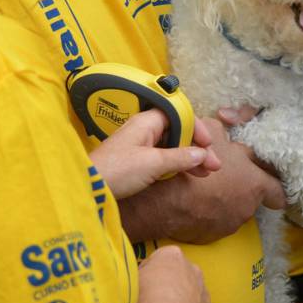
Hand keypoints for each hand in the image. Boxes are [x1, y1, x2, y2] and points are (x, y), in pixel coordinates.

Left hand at [90, 109, 220, 199]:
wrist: (88, 188)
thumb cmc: (119, 170)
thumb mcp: (153, 163)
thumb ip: (179, 157)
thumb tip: (202, 153)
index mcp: (147, 121)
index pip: (179, 115)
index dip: (196, 128)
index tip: (209, 145)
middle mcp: (144, 129)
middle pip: (177, 130)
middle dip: (197, 146)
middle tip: (214, 165)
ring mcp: (139, 145)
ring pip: (171, 145)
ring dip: (189, 157)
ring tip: (206, 173)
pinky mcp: (136, 160)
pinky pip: (162, 157)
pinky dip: (176, 164)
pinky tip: (187, 174)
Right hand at [118, 116, 284, 243]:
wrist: (165, 197)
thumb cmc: (194, 161)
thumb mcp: (212, 130)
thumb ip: (228, 130)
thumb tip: (229, 130)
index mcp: (255, 183)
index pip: (278, 192)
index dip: (273, 184)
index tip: (265, 180)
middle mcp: (247, 208)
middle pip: (253, 198)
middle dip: (242, 187)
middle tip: (226, 176)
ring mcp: (229, 224)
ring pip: (234, 209)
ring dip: (225, 199)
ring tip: (206, 187)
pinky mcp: (212, 235)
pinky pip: (216, 221)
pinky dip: (209, 211)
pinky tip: (195, 200)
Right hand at [122, 246, 214, 302]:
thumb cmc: (141, 297)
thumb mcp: (132, 277)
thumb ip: (139, 274)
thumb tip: (137, 278)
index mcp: (173, 255)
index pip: (161, 260)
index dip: (150, 274)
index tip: (142, 287)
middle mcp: (192, 269)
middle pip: (180, 276)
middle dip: (171, 286)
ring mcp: (203, 293)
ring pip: (193, 296)